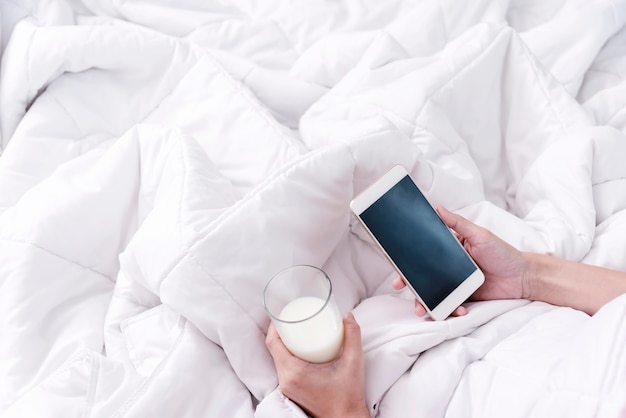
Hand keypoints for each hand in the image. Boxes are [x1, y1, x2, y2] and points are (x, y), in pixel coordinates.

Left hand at [265, 312, 369, 417]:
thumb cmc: (348, 395)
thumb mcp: (354, 362)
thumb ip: (353, 336)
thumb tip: (348, 315)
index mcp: (295, 372)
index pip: (273, 343)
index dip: (274, 326)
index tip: (281, 312)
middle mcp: (286, 380)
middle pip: (273, 349)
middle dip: (279, 331)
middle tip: (291, 317)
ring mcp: (287, 387)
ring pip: (277, 358)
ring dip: (282, 342)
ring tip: (294, 328)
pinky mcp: (291, 390)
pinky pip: (282, 367)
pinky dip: (286, 354)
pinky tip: (297, 346)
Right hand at [392, 206, 529, 316]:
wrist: (522, 277)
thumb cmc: (503, 253)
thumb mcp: (479, 234)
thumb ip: (458, 223)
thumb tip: (438, 208)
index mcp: (451, 249)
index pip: (425, 254)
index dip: (409, 260)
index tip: (398, 265)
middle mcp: (450, 267)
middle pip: (424, 276)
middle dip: (411, 283)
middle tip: (401, 287)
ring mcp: (456, 284)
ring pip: (434, 293)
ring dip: (426, 301)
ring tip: (423, 309)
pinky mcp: (465, 299)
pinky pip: (451, 305)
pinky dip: (450, 310)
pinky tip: (457, 311)